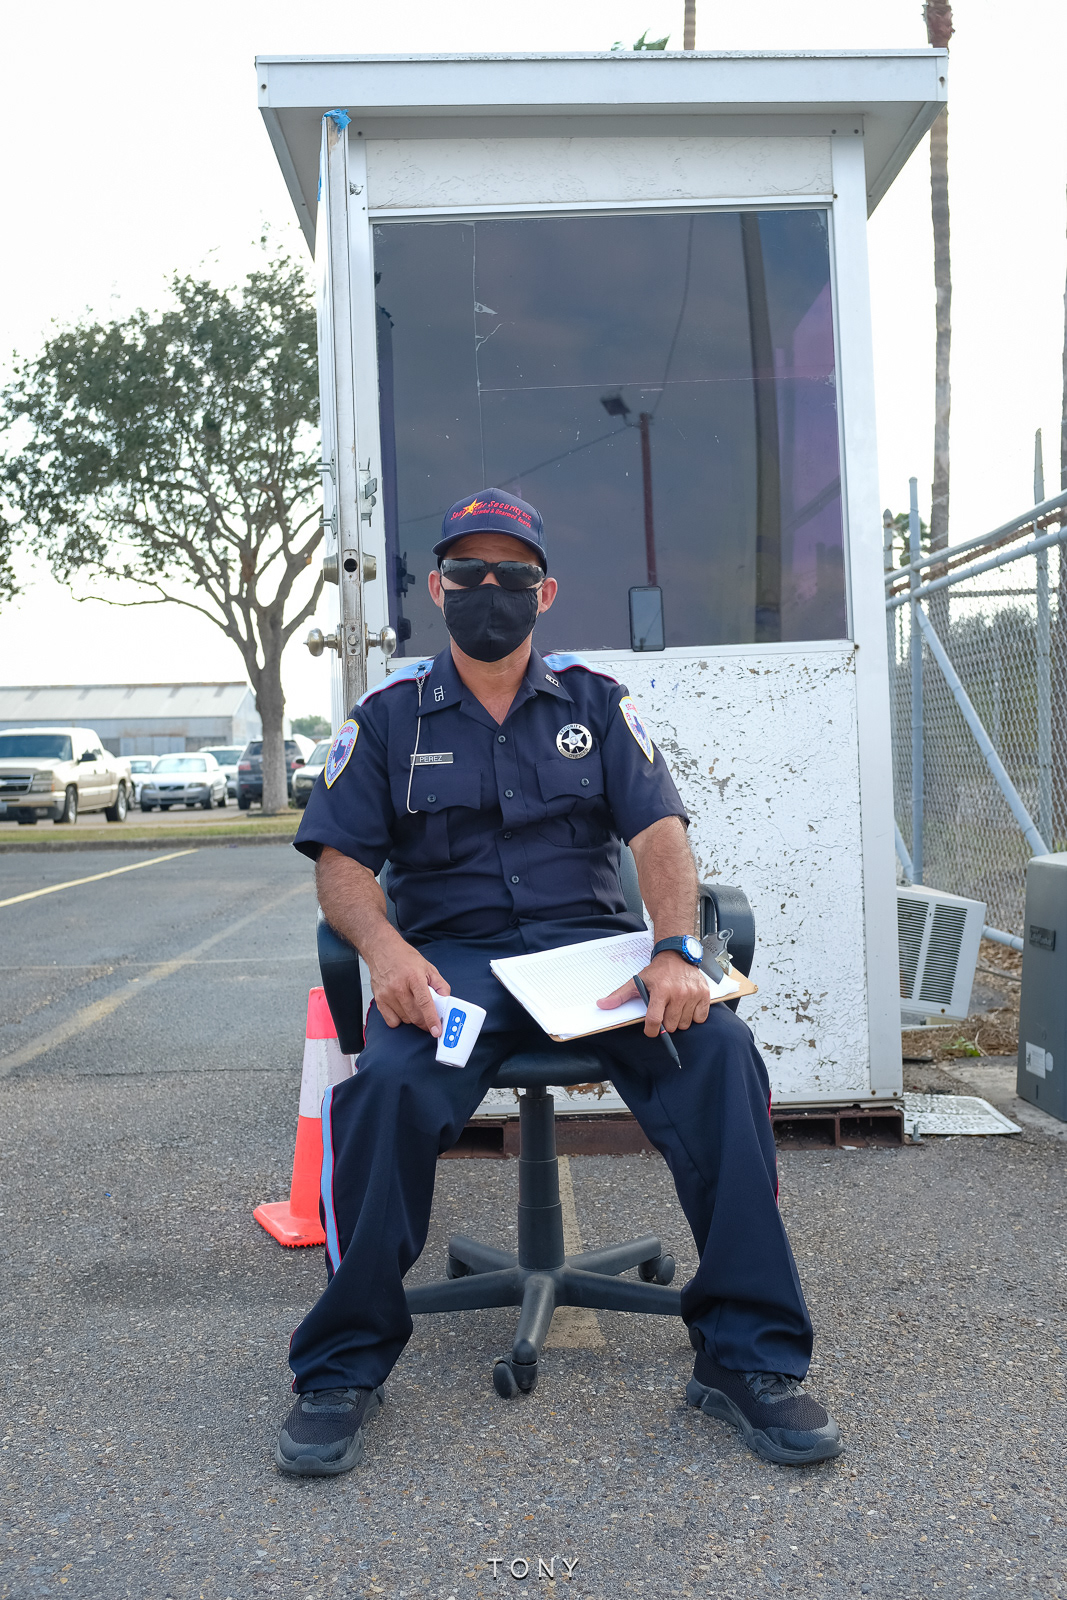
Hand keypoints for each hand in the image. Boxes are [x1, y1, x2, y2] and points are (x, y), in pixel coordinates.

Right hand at [366, 931, 450, 1034]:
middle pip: (415, 1015)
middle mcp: (399, 987)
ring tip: (414, 1005)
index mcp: (414, 977)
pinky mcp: (379, 1000)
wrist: (382, 950)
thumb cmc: (404, 958)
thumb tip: (446, 1000)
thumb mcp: (428, 967)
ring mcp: (387, 994)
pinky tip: (402, 1008)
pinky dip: (400, 1019)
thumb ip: (440, 985)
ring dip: (413, 1018)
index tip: (437, 1031)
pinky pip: (392, 1021)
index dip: (432, 1019)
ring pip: (405, 1019)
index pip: (425, 1003)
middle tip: (431, 1020)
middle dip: (426, 1022)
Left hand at [597, 952, 711, 1036]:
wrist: (677, 955)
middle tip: (663, 1012)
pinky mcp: (704, 994)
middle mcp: (678, 993)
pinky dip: (693, 1016)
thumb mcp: (637, 981)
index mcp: (661, 990)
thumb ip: (619, 995)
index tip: (650, 1030)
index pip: (655, 1020)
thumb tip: (601, 1005)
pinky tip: (687, 1006)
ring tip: (675, 1008)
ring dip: (679, 1020)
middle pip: (671, 1025)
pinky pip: (700, 1018)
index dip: (651, 1030)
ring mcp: (693, 994)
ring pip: (685, 1024)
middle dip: (665, 1024)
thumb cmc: (657, 972)